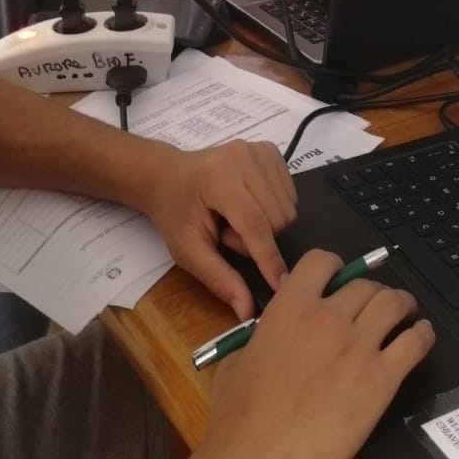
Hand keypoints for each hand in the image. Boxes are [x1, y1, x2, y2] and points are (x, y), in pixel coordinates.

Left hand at [141, 139, 296, 318]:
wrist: (168, 176)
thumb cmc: (175, 214)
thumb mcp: (188, 251)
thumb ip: (219, 279)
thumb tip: (247, 309)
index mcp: (218, 178)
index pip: (255, 224)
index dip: (269, 258)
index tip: (281, 286)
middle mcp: (242, 156)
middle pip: (277, 218)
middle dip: (257, 239)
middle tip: (227, 234)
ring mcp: (258, 149)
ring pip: (288, 208)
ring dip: (267, 225)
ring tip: (236, 219)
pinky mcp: (270, 149)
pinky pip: (291, 193)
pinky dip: (275, 208)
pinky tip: (250, 205)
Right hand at [201, 250, 434, 458]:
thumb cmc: (238, 418)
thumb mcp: (237, 360)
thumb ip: (262, 336)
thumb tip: (270, 335)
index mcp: (289, 307)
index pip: (322, 262)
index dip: (334, 267)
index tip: (340, 277)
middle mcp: (328, 317)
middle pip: (364, 285)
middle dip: (371, 290)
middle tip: (374, 303)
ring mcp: (358, 346)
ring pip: (393, 304)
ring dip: (401, 304)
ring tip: (405, 311)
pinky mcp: (382, 379)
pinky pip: (415, 342)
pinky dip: (422, 334)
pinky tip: (421, 334)